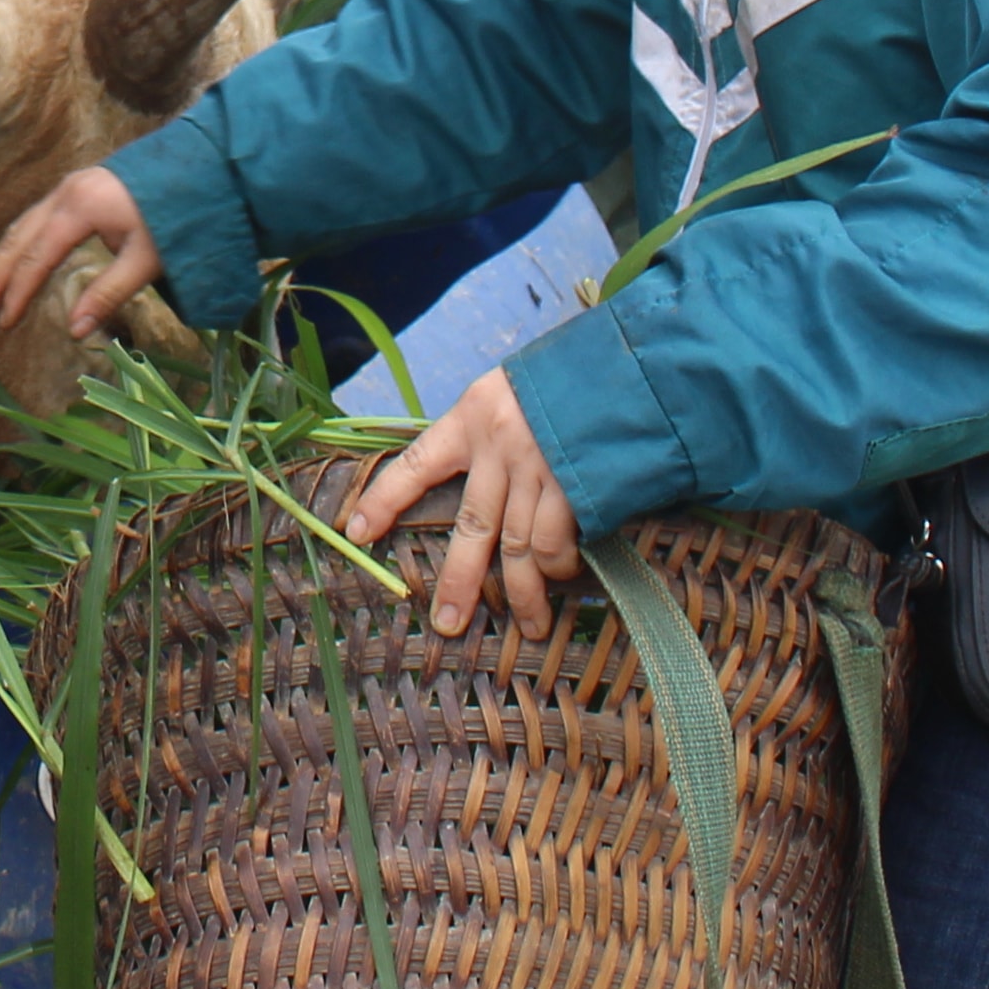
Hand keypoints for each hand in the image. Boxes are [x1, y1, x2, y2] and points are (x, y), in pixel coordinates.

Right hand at [0, 166, 159, 337]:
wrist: (200, 168)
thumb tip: (73, 332)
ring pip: (21, 228)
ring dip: (2, 264)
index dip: (17, 293)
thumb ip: (108, 295)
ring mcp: (67, 188)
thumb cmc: (176, 216)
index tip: (3, 324)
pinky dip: (19, 247)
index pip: (36, 258)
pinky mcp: (75, 189)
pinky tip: (17, 267)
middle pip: (16, 240)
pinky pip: (34, 220)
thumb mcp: (146, 261)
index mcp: (79, 209)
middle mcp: (64, 193)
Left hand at [337, 368, 582, 637]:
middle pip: (471, 527)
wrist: (633, 363)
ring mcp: (539, 468)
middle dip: (458, 582)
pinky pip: (557, 541)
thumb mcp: (515, 390)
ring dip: (524, 593)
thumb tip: (487, 489)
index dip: (383, 499)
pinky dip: (559, 565)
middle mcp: (499, 446)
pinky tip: (564, 576)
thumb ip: (492, 436)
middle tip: (447, 623)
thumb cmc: (571, 377)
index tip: (355, 533)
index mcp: (473, 415)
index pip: (416, 462)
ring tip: (529, 624)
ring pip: (518, 547)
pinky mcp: (577, 486)